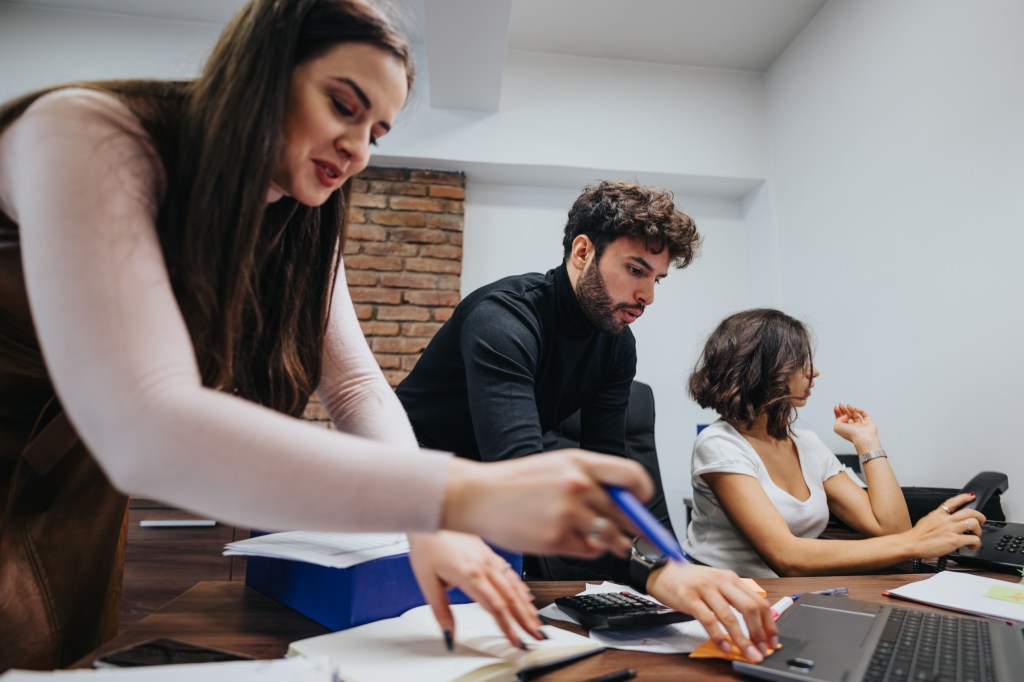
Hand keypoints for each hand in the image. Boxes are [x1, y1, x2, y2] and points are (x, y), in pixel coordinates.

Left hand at [407, 531, 542, 648]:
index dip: (508, 627)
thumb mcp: (426, 580)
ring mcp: (488, 558)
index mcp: (470, 575)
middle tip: (535, 635)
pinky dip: (521, 586)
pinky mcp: (488, 551)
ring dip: (526, 605)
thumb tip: (448, 632)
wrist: (431, 512)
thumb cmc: (427, 542)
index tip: (516, 640)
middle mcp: (484, 566)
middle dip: (525, 619)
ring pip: (513, 584)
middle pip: (510, 598)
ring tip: (535, 620)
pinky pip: (509, 572)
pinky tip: (526, 595)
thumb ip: (440, 609)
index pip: (495, 607)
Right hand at [442, 450, 651, 558]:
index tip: (642, 502)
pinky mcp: (556, 538)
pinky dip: (586, 550)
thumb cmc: (515, 483)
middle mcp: (578, 486)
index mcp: (580, 463)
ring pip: (610, 536)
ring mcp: (568, 513)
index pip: (632, 476)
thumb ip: (589, 478)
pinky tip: (571, 540)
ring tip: (600, 539)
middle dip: (630, 527)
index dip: (643, 493)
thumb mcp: (556, 466)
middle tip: (631, 534)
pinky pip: (589, 551)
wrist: (478, 496)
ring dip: (610, 542)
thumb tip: (624, 501)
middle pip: (625, 513)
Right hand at [646, 562, 776, 662]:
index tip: (773, 640)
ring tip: (748, 653)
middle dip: (759, 632)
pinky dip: (719, 636)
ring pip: (730, 616)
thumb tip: (754, 624)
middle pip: (749, 607)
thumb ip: (733, 598)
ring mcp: (704, 589)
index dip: (769, 624)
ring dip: (742, 639)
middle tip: (763, 650)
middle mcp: (720, 581)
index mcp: (730, 578)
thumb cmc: (688, 580)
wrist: (660, 571)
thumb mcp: (715, 583)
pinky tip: (724, 647)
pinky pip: (708, 620)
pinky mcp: (689, 598)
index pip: (758, 601)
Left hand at [832, 404, 880, 450]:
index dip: (838, 413)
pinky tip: (856, 409)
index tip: (836, 407)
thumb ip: (838, 420)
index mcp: (846, 430)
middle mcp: (854, 428)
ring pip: (856, 416)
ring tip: (848, 405)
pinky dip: (861, 411)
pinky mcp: (869, 423)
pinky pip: (865, 415)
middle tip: (841, 404)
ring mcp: (861, 426)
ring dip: (851, 410)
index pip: (841, 420)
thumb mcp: (837, 427)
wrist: (863, 437)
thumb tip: (844, 416)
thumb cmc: (850, 434)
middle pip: (848, 417)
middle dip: (844, 410)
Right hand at [906, 492, 985, 557]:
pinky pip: (973, 539)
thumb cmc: (916, 536)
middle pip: (969, 512)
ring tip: (976, 535)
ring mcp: (951, 529)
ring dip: (979, 530)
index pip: (953, 501)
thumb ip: (936, 519)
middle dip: (979, 516)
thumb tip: (943, 521)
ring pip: (974, 523)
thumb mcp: (925, 521)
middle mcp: (946, 520)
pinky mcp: (954, 540)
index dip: (964, 497)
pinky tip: (973, 546)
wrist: (911, 544)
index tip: (971, 496)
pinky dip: (976, 543)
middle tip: (981, 521)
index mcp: (938, 514)